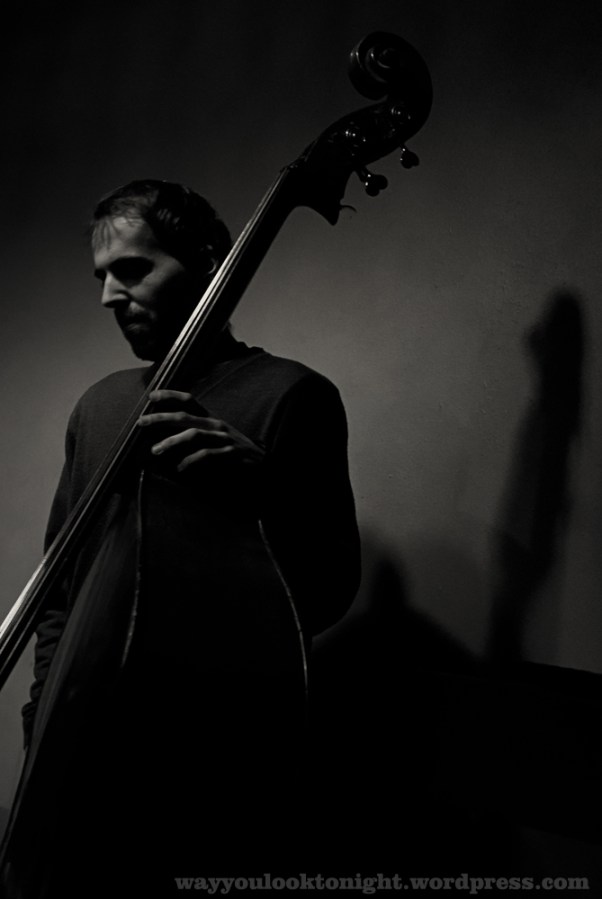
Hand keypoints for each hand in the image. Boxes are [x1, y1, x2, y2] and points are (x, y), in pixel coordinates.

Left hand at [137, 389, 263, 475]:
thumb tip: (169, 436)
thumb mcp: (215, 437)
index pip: (189, 400)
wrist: (264, 462)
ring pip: (193, 434)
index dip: (170, 395)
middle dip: (161, 417)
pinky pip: (207, 454)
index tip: (151, 395)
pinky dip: (191, 460)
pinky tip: (181, 468)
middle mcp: (216, 424)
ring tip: (155, 450)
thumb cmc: (235, 451)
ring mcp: (224, 437)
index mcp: (211, 419)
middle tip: (141, 422)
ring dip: (171, 441)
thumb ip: (196, 434)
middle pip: (184, 416)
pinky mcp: (231, 452)